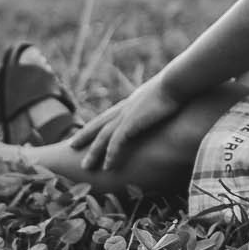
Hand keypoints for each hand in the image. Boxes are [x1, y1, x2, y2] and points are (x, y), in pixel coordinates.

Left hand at [68, 75, 184, 170]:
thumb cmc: (175, 87)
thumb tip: (163, 107)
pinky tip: (107, 167)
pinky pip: (116, 143)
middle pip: (99, 124)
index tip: (86, 132)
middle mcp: (124, 108)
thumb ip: (157, 104)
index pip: (107, 115)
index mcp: (130, 102)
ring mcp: (126, 115)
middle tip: (71, 146)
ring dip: (93, 152)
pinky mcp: (131, 123)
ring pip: (103, 137)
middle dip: (85, 136)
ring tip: (85, 167)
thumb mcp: (161, 96)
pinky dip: (110, 155)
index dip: (96, 124)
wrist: (176, 82)